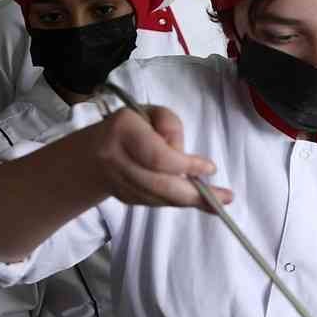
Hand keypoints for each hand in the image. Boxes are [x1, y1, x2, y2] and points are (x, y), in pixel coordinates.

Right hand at [94, 106, 230, 211]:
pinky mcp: (125, 199)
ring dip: (189, 201)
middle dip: (194, 195)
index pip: (158, 156)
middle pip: (160, 185)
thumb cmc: (131, 128)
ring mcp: (120, 184)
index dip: (185, 165)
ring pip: (160, 198)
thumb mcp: (151, 113)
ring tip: (217, 202)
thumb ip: (170, 126)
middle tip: (224, 199)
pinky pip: (155, 203)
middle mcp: (118, 160)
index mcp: (124, 131)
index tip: (210, 168)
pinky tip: (194, 199)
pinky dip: (176, 201)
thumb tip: (184, 156)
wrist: (92, 155)